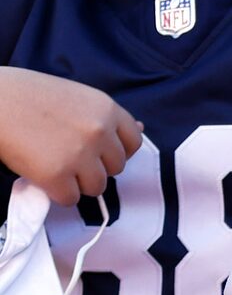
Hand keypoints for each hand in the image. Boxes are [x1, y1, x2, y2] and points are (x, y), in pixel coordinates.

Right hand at [0, 70, 143, 205]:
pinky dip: (58, 194)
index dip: (115, 152)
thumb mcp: (77, 97)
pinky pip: (71, 198)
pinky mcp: (56, 175)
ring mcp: (80, 155)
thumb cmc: (29, 95)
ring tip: (57, 169)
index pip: (134, 143)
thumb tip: (140, 128)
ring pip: (97, 187)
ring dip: (79, 184)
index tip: (98, 154)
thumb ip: (105, 116)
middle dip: (95, 168)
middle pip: (116, 168)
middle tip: (70, 160)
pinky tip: (44, 179)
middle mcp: (100, 132)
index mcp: (108, 110)